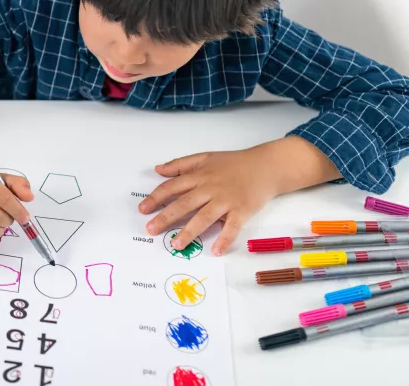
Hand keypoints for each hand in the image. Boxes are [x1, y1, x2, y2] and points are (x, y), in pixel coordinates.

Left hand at [137, 137, 341, 253]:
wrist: (265, 166)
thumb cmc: (234, 163)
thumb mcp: (205, 157)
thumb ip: (180, 164)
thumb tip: (158, 169)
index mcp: (199, 176)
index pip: (172, 187)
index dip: (156, 198)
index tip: (143, 209)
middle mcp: (210, 188)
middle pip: (184, 204)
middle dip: (165, 217)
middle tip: (151, 229)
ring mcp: (226, 200)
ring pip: (204, 217)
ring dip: (189, 232)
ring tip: (176, 244)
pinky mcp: (242, 211)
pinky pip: (232, 227)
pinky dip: (224, 239)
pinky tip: (215, 251)